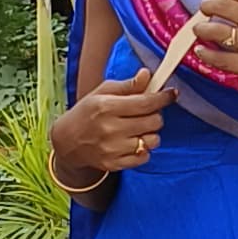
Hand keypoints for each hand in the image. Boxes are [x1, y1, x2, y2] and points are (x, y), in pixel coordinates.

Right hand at [51, 67, 163, 188]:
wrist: (66, 142)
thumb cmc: (86, 113)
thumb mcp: (102, 93)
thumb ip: (127, 85)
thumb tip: (147, 75)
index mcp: (106, 107)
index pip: (146, 102)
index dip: (163, 98)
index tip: (171, 94)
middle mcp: (110, 129)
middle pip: (154, 122)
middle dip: (155, 115)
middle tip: (146, 113)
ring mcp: (112, 149)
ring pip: (152, 141)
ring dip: (150, 133)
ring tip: (139, 129)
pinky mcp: (114, 163)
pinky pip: (144, 157)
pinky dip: (143, 149)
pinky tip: (133, 142)